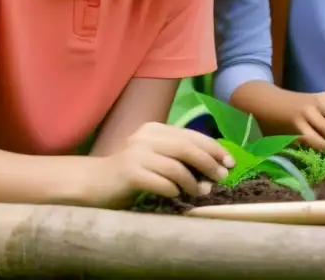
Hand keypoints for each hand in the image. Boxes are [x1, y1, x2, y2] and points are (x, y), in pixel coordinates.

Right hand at [82, 122, 235, 208]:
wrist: (93, 183)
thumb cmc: (131, 173)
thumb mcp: (156, 158)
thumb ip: (179, 157)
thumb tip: (215, 169)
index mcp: (156, 129)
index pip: (192, 136)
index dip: (214, 148)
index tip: (230, 162)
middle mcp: (146, 137)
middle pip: (187, 148)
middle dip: (209, 163)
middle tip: (221, 178)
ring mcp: (136, 154)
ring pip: (176, 166)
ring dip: (193, 182)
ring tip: (201, 192)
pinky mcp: (129, 173)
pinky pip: (160, 182)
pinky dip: (173, 190)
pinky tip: (176, 195)